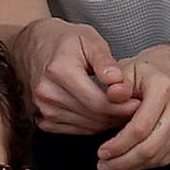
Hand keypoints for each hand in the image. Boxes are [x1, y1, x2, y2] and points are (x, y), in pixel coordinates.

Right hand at [11, 18, 138, 134]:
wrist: (29, 46)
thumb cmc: (64, 40)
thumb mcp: (88, 39)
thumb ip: (105, 61)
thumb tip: (118, 82)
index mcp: (59, 71)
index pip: (99, 103)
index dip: (123, 107)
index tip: (139, 103)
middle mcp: (47, 93)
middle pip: (94, 118)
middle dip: (119, 116)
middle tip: (136, 109)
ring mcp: (42, 109)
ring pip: (87, 127)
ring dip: (108, 123)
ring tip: (122, 110)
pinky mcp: (42, 120)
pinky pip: (76, 131)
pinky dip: (93, 126)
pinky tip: (103, 114)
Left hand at [94, 47, 169, 169]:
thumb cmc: (145, 75)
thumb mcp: (126, 70)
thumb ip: (116, 83)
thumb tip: (113, 93)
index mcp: (164, 87)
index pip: (140, 127)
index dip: (119, 144)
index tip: (101, 152)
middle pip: (151, 147)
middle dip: (124, 162)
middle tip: (103, 167)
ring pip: (160, 157)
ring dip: (133, 167)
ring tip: (112, 167)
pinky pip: (169, 158)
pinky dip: (147, 165)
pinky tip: (130, 163)